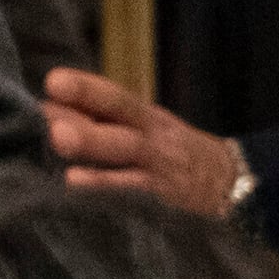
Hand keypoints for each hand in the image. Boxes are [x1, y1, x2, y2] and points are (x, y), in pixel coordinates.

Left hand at [44, 67, 243, 218]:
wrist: (232, 185)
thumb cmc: (176, 156)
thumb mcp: (150, 131)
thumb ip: (104, 122)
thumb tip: (48, 110)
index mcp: (148, 118)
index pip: (115, 97)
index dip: (86, 88)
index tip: (52, 82)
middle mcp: (153, 136)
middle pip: (120, 117)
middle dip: (85, 109)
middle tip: (47, 110)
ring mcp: (159, 165)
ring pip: (125, 150)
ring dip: (92, 143)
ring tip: (59, 138)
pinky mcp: (163, 196)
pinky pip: (132, 189)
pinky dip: (105, 186)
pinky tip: (76, 184)